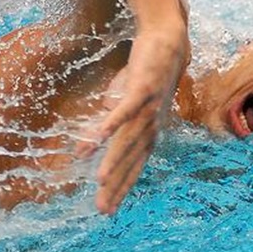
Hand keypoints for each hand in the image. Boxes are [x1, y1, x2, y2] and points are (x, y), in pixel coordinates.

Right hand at [93, 23, 188, 213]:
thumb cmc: (145, 74)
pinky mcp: (141, 88)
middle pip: (130, 159)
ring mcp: (148, 107)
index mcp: (148, 131)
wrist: (167, 41)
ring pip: (128, 139)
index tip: (108, 209)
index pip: (134, 165)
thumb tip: (85, 147)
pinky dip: (111, 123)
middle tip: (102, 209)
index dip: (122, 187)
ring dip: (114, 160)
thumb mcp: (124, 102)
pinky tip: (96, 138)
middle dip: (116, 185)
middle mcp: (151, 125)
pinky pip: (124, 109)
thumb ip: (107, 124)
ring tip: (99, 181)